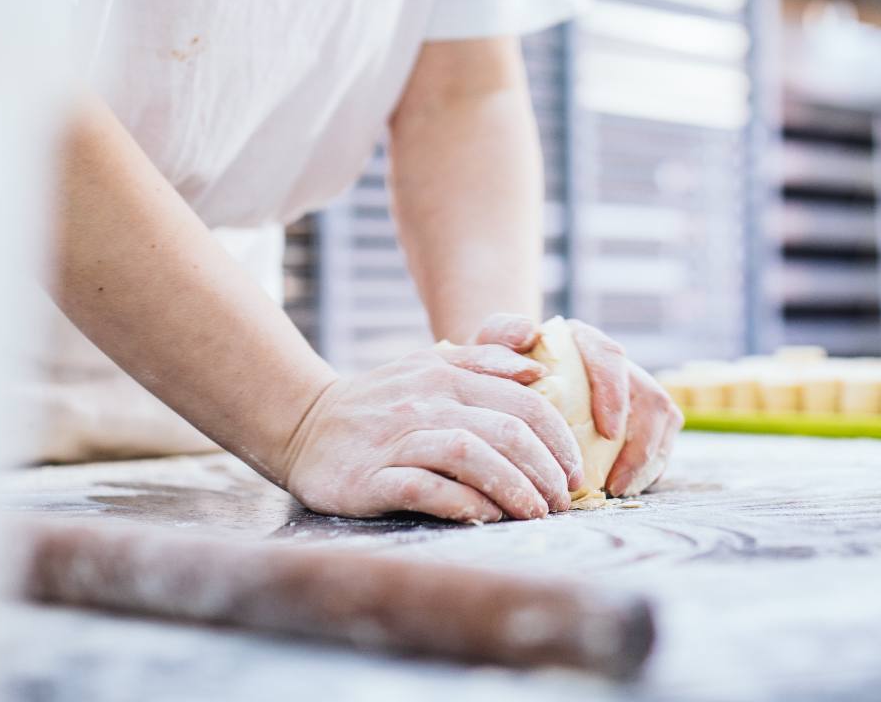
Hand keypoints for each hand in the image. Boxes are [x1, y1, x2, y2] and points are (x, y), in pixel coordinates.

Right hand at [282, 346, 584, 522]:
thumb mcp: (430, 368)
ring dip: (514, 488)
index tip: (575, 472)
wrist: (305, 425)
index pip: (524, 402)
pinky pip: (426, 489)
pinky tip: (486, 517)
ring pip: (471, 456)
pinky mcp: (370, 478)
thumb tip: (540, 371)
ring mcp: (397, 438)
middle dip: (546, 469)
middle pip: (506, 430)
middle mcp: (425, 401)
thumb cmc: (381, 402)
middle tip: (562, 500)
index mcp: (446, 374)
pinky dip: (463, 503)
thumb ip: (484, 362)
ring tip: (536, 513)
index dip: (559, 439)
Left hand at [475, 314, 682, 496]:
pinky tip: (622, 489)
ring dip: (648, 458)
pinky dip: (647, 468)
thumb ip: (501, 333)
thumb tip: (527, 333)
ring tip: (619, 490)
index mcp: (582, 341)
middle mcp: (614, 364)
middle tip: (615, 482)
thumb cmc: (496, 367)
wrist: (504, 385)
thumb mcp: (489, 346)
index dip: (615, 393)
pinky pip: (659, 442)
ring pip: (662, 419)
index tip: (608, 432)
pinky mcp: (637, 420)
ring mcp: (630, 392)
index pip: (610, 356)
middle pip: (649, 395)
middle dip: (641, 441)